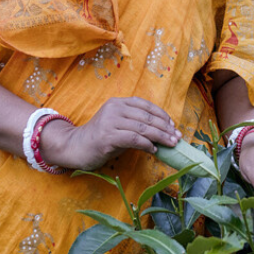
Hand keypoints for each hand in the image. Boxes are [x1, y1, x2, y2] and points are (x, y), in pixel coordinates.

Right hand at [39, 97, 180, 170]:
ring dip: (160, 137)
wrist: (76, 147)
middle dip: (165, 127)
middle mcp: (115, 108)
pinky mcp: (107, 136)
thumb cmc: (101, 138)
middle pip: (146, 116)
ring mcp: (110, 121)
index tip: (173, 126)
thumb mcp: (120, 126)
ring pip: (142, 128)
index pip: (145, 105)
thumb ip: (137, 125)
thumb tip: (164, 132)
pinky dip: (147, 145)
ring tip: (171, 144)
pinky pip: (133, 139)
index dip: (162, 115)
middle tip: (177, 137)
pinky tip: (154, 150)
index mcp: (118, 102)